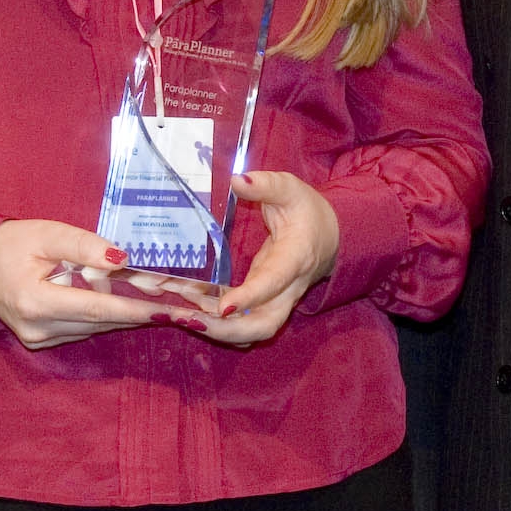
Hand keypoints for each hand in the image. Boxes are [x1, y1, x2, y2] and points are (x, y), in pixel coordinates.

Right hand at [0, 220, 187, 347]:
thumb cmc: (12, 244)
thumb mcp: (48, 234)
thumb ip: (85, 246)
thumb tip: (123, 260)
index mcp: (36, 302)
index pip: (98, 310)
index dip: (136, 310)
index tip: (170, 311)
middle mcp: (37, 329)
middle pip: (101, 323)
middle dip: (140, 313)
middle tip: (179, 307)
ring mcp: (36, 340)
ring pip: (94, 328)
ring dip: (124, 315)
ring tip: (158, 301)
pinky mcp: (39, 342)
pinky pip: (81, 329)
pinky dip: (103, 317)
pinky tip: (122, 303)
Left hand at [196, 171, 339, 348]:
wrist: (331, 235)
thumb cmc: (308, 211)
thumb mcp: (291, 190)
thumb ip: (266, 185)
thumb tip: (237, 179)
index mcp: (296, 258)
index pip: (274, 282)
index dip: (250, 296)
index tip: (223, 307)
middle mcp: (288, 287)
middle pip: (264, 324)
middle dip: (227, 330)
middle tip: (189, 320)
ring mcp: (276, 299)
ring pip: (251, 331)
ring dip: (216, 330)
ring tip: (179, 314)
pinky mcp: (263, 302)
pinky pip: (242, 322)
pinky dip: (215, 322)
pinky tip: (187, 307)